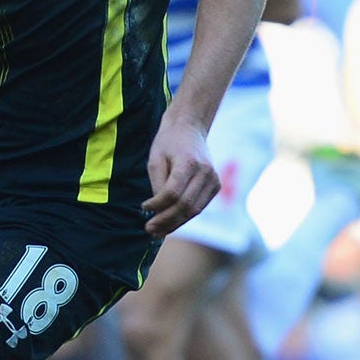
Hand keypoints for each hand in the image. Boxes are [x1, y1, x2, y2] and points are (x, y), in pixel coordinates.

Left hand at [143, 113, 218, 236]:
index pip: (173, 193)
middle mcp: (205, 172)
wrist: (190, 128)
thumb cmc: (168, 143)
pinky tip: (170, 223)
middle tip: (149, 230)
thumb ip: (157, 183)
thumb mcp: (155, 159)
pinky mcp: (216, 185)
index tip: (143, 207)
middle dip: (166, 220)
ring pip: (194, 210)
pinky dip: (184, 216)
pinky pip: (199, 206)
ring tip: (157, 231)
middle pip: (185, 205)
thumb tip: (157, 209)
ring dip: (175, 223)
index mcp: (189, 163)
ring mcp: (213, 179)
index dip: (158, 205)